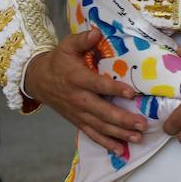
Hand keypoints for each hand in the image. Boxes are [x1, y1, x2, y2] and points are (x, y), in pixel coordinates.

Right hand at [23, 29, 144, 151]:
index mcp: (77, 78)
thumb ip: (82, 39)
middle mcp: (78, 98)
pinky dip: (106, 143)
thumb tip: (96, 32)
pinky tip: (121, 149)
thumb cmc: (58, 61)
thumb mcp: (67, 45)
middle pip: (102, 111)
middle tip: (142, 123)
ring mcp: (78, 113)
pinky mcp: (77, 121)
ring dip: (119, 133)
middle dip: (122, 119)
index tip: (131, 93)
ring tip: (138, 137)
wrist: (38, 79)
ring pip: (100, 126)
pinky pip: (92, 134)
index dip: (114, 89)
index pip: (97, 85)